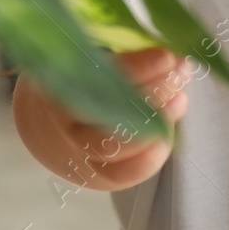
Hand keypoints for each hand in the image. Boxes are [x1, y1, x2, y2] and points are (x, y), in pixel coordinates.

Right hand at [17, 46, 191, 188]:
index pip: (98, 73)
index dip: (137, 67)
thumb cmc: (79, 82)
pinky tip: (166, 138)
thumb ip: (125, 56)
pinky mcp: (94, 174)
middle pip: (109, 109)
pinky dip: (148, 159)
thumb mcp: (89, 58)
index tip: (167, 56)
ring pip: (114, 144)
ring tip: (179, 100)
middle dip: (154, 91)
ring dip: (154, 122)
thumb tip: (173, 54)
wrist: (47, 127)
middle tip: (181, 72)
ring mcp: (77, 150)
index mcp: (60, 78)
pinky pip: (122, 173)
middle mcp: (64, 118)